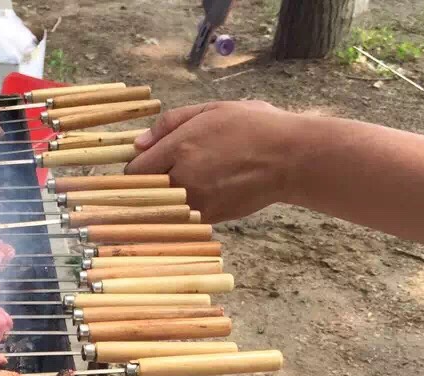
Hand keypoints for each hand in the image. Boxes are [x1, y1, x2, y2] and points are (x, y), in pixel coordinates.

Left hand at [125, 101, 297, 223]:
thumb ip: (170, 124)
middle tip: (168, 172)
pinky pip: (183, 216)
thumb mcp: (211, 110)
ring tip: (193, 181)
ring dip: (166, 198)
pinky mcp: (208, 218)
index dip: (137, 169)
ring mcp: (195, 202)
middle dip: (149, 185)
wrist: (290, 158)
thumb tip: (137, 144)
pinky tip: (206, 192)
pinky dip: (185, 208)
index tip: (146, 166)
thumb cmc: (253, 126)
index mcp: (180, 148)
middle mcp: (182, 178)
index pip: (134, 171)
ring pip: (163, 206)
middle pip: (144, 192)